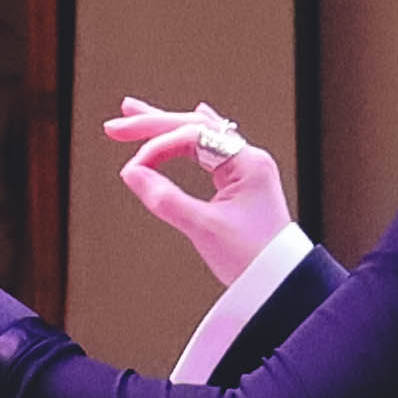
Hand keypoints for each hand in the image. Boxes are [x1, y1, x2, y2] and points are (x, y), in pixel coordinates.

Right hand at [103, 95, 297, 281]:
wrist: (281, 282)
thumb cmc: (252, 257)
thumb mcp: (203, 228)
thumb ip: (165, 199)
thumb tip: (132, 174)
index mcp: (247, 163)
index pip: (192, 138)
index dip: (157, 148)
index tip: (133, 168)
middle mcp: (248, 159)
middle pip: (195, 128)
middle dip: (154, 124)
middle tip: (117, 124)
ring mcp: (245, 170)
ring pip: (201, 137)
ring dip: (168, 127)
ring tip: (137, 115)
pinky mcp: (241, 183)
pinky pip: (212, 149)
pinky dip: (193, 138)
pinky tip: (194, 115)